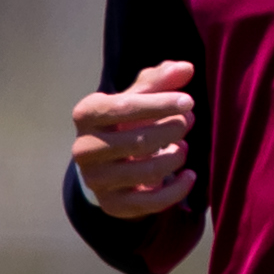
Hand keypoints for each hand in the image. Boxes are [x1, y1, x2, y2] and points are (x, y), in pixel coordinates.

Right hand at [71, 60, 196, 218]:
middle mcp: (84, 149)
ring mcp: (96, 180)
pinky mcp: (111, 205)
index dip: (159, 104)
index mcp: (87, 114)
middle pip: (138, 141)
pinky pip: (150, 202)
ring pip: (147, 172)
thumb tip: (186, 68)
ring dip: (175, 157)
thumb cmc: (125, 121)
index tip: (189, 102)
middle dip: (171, 130)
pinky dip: (177, 189)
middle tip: (188, 122)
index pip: (124, 108)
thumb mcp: (138, 96)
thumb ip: (161, 80)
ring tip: (183, 146)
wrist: (105, 163)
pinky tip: (189, 176)